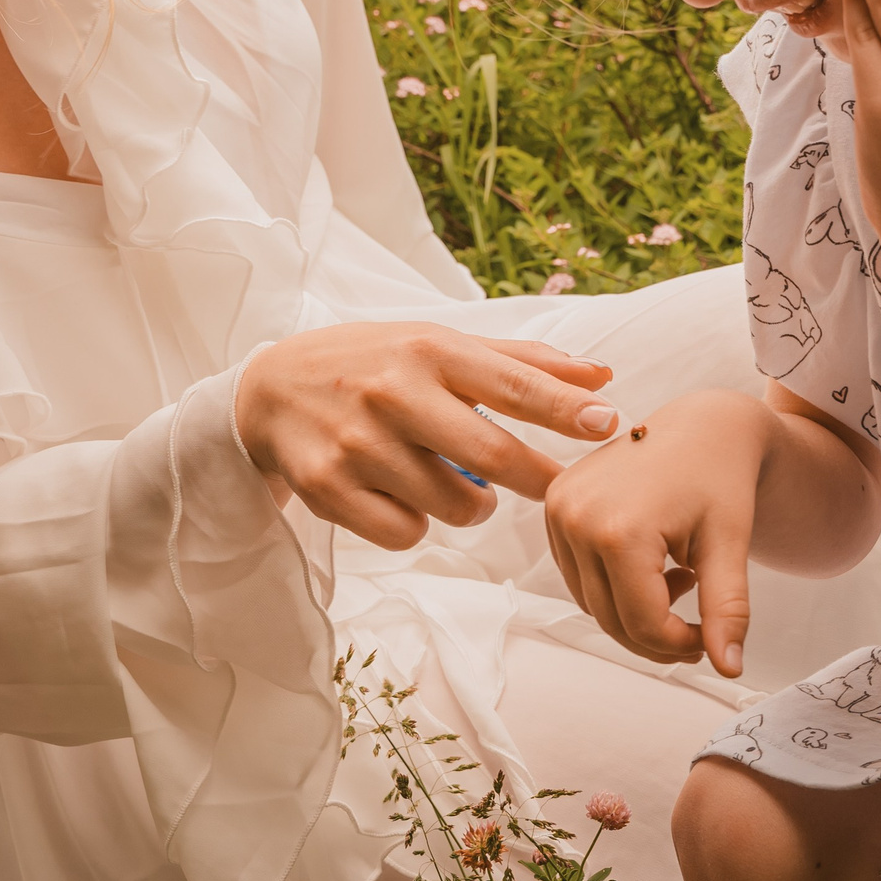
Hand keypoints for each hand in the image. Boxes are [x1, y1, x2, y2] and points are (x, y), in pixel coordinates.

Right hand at [235, 322, 619, 550]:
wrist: (269, 390)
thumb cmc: (374, 364)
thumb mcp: (439, 347)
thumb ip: (522, 365)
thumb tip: (603, 376)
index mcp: (429, 349)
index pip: (512, 383)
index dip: (566, 408)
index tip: (611, 422)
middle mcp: (393, 391)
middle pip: (491, 456)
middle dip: (535, 479)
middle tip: (553, 487)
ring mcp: (357, 442)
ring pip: (454, 506)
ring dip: (472, 507)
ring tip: (453, 483)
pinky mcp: (327, 487)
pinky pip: (406, 533)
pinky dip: (417, 525)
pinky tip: (402, 498)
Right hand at [541, 387, 772, 677]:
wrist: (701, 422)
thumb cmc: (721, 475)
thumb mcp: (731, 545)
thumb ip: (727, 610)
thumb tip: (730, 668)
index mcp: (619, 529)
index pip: (642, 624)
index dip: (681, 644)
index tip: (711, 638)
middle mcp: (576, 518)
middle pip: (612, 620)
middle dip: (658, 636)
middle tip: (700, 626)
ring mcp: (558, 510)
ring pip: (592, 604)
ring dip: (636, 611)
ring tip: (680, 578)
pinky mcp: (554, 507)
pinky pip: (579, 576)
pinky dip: (614, 586)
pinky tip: (655, 564)